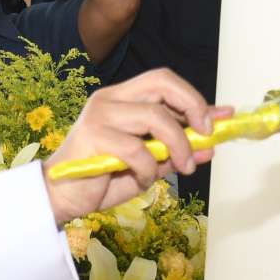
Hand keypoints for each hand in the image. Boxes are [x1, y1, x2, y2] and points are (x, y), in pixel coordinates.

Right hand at [43, 69, 220, 224]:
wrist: (62, 198)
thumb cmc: (102, 178)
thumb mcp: (148, 163)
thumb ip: (175, 150)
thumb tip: (211, 146)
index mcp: (121, 98)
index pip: (164, 81)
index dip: (194, 98)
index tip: (218, 121)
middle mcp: (110, 99)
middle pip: (162, 83)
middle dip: (193, 107)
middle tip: (205, 135)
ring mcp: (100, 115)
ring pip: (156, 117)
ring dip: (179, 145)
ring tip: (181, 168)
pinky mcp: (94, 136)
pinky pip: (138, 150)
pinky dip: (149, 169)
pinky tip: (142, 179)